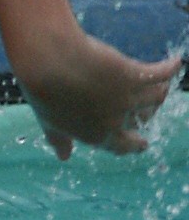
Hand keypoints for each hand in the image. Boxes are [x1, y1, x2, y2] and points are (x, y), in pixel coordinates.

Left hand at [19, 31, 179, 158]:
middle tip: (148, 107)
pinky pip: (162, 74)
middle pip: (144, 118)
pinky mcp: (136, 75)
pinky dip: (170, 68)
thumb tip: (64, 157)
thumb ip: (61, 140)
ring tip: (159, 81)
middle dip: (148, 113)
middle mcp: (116, 121)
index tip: (143, 144)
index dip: (134, 145)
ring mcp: (128, 98)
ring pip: (157, 96)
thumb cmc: (45, 93)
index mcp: (95, 136)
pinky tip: (175, 62)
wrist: (51, 65)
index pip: (123, 146)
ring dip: (160, 89)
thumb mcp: (50, 124)